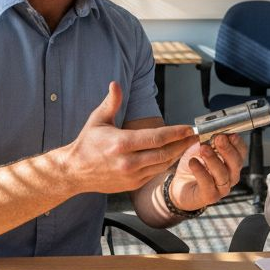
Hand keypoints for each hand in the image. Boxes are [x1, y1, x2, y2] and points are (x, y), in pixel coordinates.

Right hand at [60, 82, 195, 193]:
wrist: (74, 172)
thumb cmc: (87, 143)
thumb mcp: (97, 120)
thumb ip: (111, 102)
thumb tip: (115, 84)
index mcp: (121, 143)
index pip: (156, 138)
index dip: (175, 133)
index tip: (188, 128)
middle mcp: (128, 162)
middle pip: (164, 153)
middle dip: (182, 144)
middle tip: (195, 136)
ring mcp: (131, 175)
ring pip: (162, 165)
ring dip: (177, 154)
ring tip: (188, 144)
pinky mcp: (133, 185)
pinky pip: (155, 173)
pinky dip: (166, 164)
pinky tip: (173, 155)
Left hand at [166, 133, 245, 211]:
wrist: (179, 186)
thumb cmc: (194, 166)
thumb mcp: (200, 148)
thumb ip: (207, 140)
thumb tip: (210, 130)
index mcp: (232, 162)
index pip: (241, 152)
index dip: (238, 143)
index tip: (230, 134)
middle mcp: (230, 176)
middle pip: (236, 163)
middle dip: (228, 149)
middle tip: (219, 138)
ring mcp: (221, 188)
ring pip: (223, 174)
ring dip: (213, 159)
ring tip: (203, 148)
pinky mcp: (210, 196)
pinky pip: (207, 183)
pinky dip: (200, 171)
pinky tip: (193, 162)